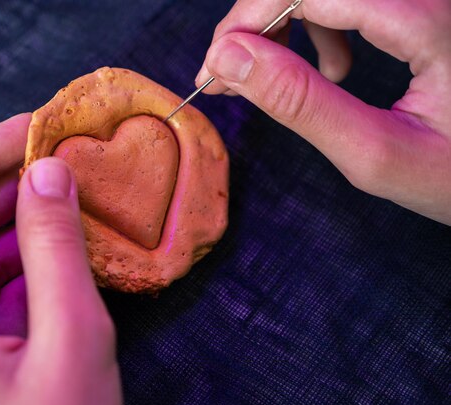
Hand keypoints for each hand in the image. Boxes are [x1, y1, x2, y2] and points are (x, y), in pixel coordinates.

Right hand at [197, 0, 450, 224]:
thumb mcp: (374, 153)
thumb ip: (299, 103)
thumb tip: (228, 58)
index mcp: (427, 19)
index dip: (245, 23)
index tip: (213, 71)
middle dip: (258, 20)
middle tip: (231, 74)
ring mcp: (425, 0)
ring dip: (287, 20)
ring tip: (282, 77)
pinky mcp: (423, 8)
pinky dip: (323, 22)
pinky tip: (334, 68)